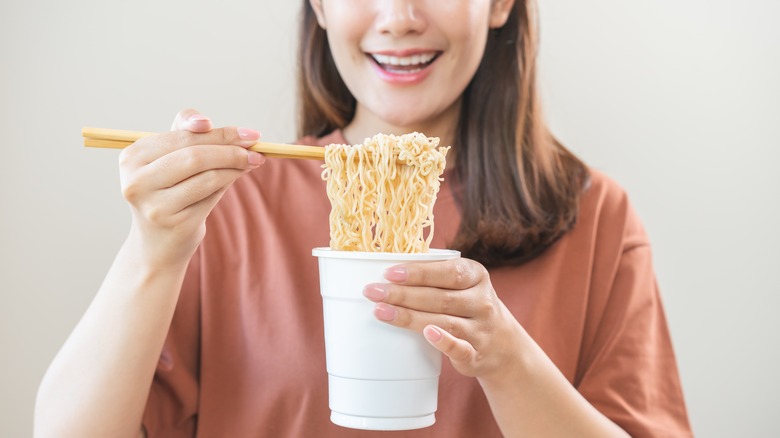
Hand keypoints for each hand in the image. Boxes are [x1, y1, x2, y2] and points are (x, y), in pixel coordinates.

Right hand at [119, 109, 265, 266]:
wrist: (159, 242)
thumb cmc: (169, 190)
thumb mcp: (171, 158)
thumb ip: (186, 133)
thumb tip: (206, 122)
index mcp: (132, 157)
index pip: (183, 136)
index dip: (220, 133)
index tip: (250, 134)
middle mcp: (137, 181)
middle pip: (194, 155)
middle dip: (231, 149)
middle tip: (257, 148)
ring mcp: (154, 205)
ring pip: (206, 175)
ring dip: (236, 166)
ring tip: (253, 161)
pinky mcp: (173, 223)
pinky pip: (211, 195)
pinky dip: (230, 181)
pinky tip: (240, 174)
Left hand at [362, 258, 524, 382]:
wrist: (502, 344)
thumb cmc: (468, 305)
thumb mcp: (463, 284)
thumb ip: (434, 274)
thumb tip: (386, 268)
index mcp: (477, 276)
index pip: (449, 272)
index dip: (419, 273)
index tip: (389, 273)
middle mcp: (482, 301)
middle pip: (440, 297)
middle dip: (403, 294)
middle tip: (373, 291)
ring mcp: (480, 329)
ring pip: (444, 321)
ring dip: (410, 317)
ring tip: (380, 311)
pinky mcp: (475, 355)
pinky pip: (460, 348)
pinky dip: (444, 342)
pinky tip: (426, 334)